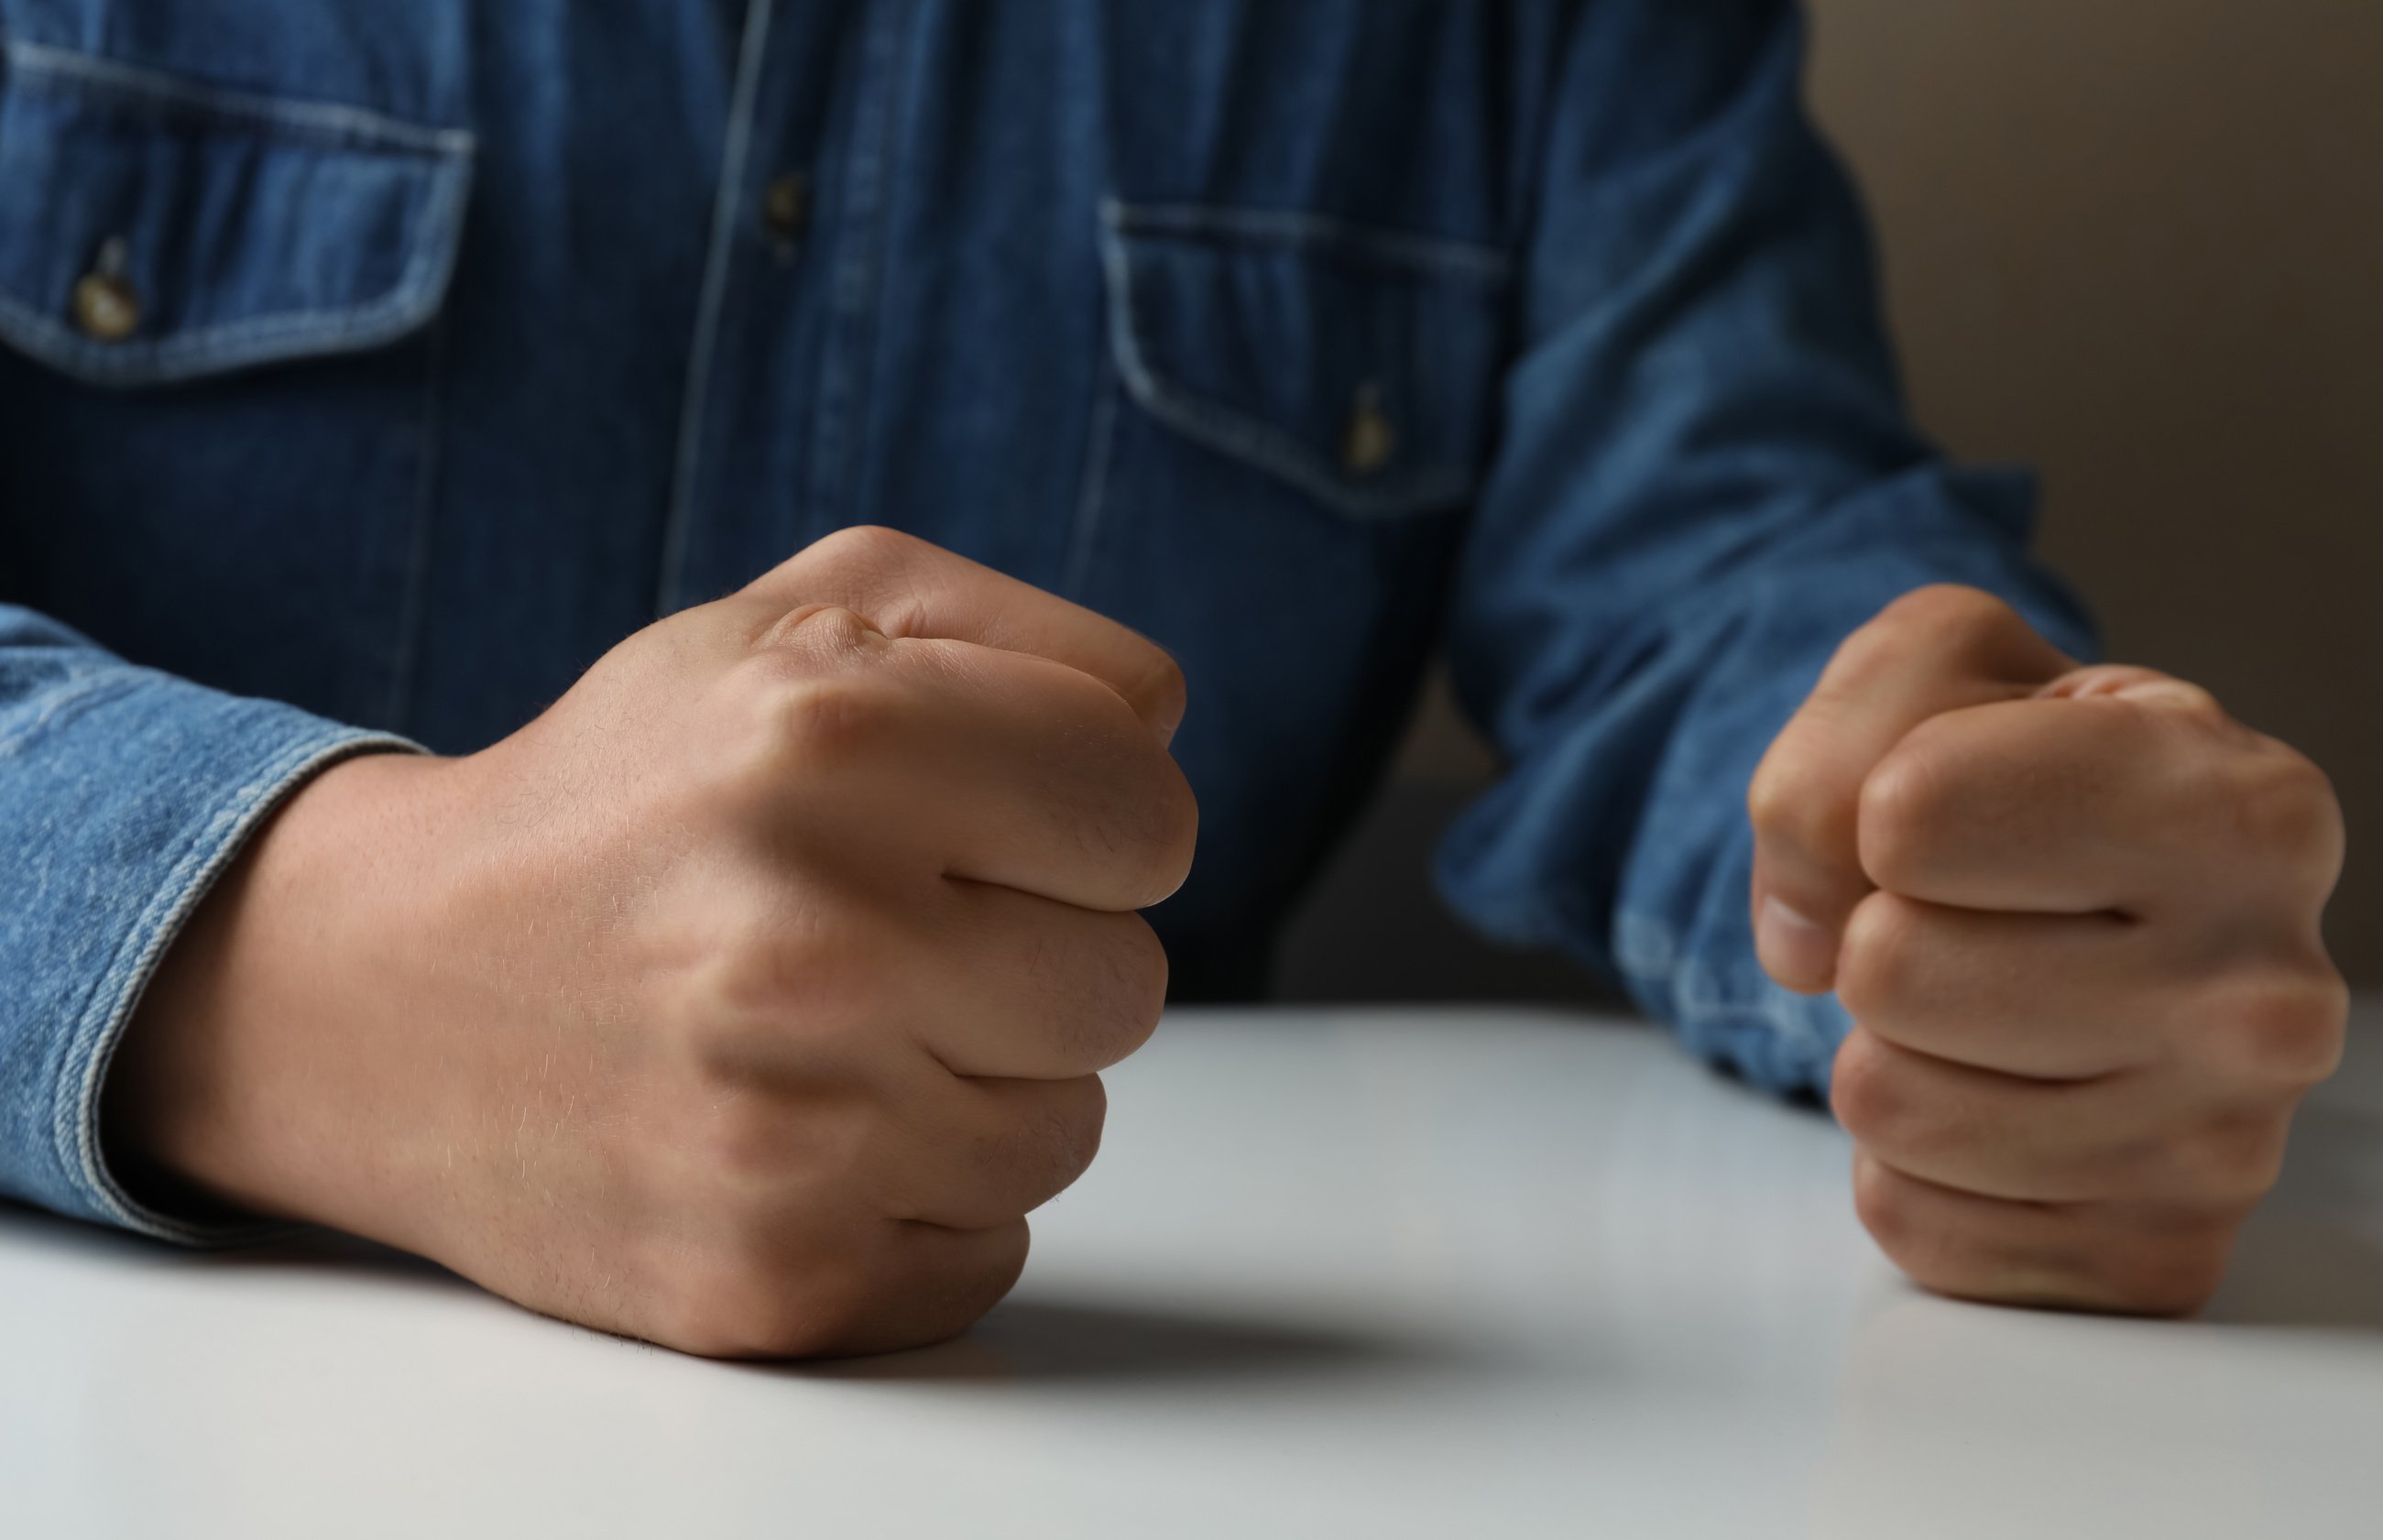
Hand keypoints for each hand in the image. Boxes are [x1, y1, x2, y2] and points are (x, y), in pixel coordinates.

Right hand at [106, 527, 1195, 1357]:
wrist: (378, 996)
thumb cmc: (627, 794)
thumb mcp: (799, 621)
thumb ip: (1022, 635)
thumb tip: (1160, 727)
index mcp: (832, 735)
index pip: (1149, 813)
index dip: (1084, 819)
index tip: (991, 827)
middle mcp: (813, 936)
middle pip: (1127, 985)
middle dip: (1032, 952)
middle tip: (890, 932)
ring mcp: (792, 1129)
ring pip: (1067, 1130)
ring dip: (979, 1083)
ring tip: (831, 1030)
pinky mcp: (772, 1281)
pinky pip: (992, 1252)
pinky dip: (919, 1200)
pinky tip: (803, 1130)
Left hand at [1749, 585, 2345, 1313]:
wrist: (2092, 914)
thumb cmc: (2016, 777)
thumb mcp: (1932, 672)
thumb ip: (1838, 743)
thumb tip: (1808, 939)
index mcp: (2244, 809)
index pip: (1908, 815)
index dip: (1884, 804)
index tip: (1951, 810)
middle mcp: (2271, 990)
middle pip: (1884, 966)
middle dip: (1878, 932)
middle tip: (1969, 924)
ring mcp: (2225, 1145)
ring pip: (1883, 1101)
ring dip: (1887, 1048)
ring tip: (1982, 1009)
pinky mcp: (2152, 1262)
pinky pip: (1906, 1218)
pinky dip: (1910, 1162)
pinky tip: (1998, 1101)